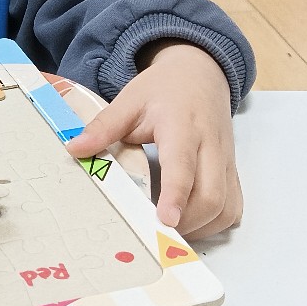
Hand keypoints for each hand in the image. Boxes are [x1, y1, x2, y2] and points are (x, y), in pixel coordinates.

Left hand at [64, 43, 240, 239]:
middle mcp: (211, 147)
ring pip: (226, 207)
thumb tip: (74, 149)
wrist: (200, 74)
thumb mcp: (129, 101)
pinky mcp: (232, 172)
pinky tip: (191, 223)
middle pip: (212, 196)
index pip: (183, 167)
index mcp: (183, 128)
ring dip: (201, 228)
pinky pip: (232, 207)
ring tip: (169, 231)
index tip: (166, 221)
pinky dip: (214, 223)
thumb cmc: (163, 89)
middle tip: (155, 232)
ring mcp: (226, 162)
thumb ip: (103, 127)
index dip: (176, 195)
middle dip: (187, 223)